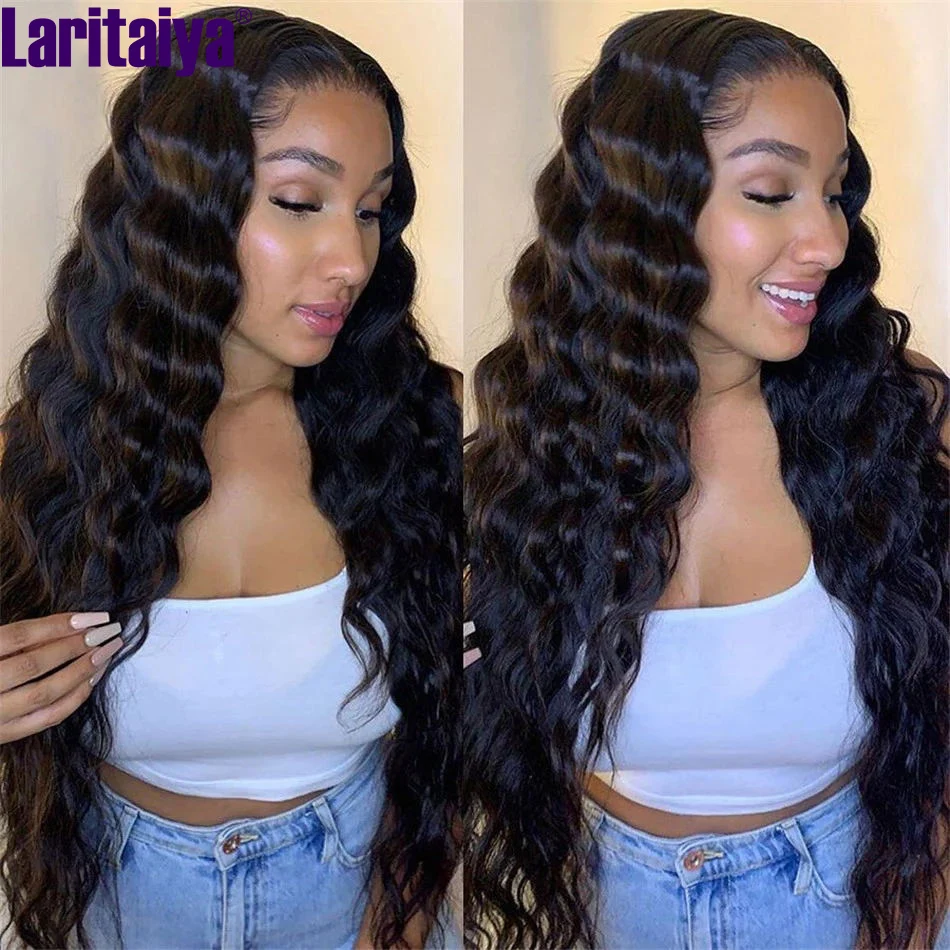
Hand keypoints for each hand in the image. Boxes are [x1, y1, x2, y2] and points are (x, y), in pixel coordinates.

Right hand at [0, 612, 122, 743]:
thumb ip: (10, 639)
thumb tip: (65, 623)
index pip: (17, 636)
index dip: (57, 624)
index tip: (94, 616)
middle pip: (34, 663)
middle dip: (76, 645)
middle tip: (109, 631)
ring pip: (45, 693)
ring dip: (82, 671)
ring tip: (108, 651)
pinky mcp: (3, 735)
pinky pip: (46, 718)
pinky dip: (74, 698)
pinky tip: (93, 680)